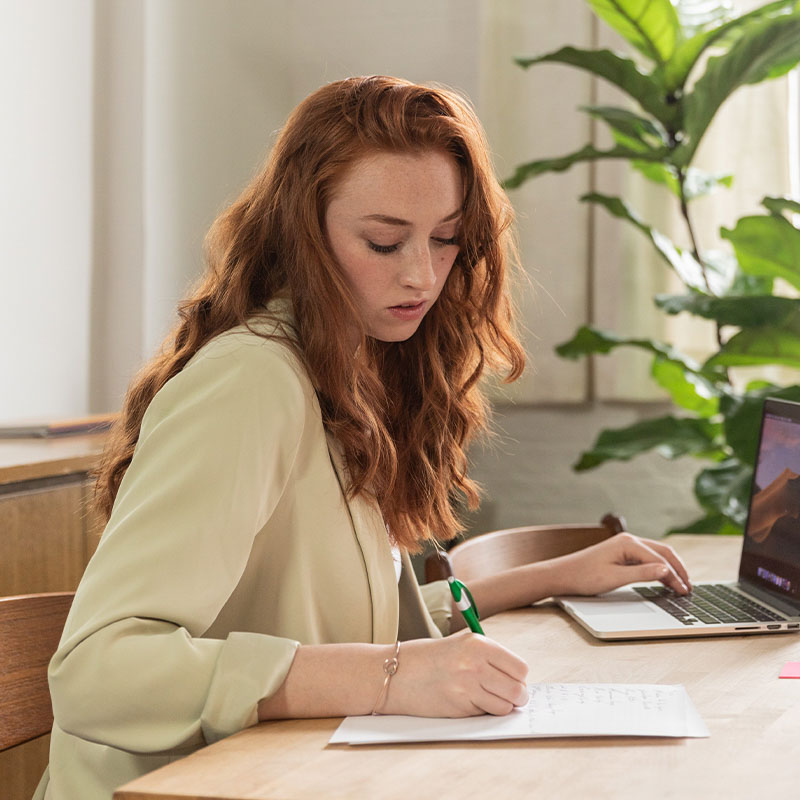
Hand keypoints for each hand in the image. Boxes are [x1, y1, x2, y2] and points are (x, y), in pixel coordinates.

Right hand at [383, 632, 528, 717]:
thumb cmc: (427, 658)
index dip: (519, 677)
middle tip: (508, 696)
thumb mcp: (460, 644)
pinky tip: (470, 702)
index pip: (519, 668)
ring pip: (505, 706)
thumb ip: (487, 656)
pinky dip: (484, 712)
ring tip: (487, 698)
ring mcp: (467, 687)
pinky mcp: (459, 707)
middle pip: (517, 690)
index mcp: (478, 644)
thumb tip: (516, 676)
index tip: (513, 680)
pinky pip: (486, 714)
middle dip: (517, 696)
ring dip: (501, 706)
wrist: (395, 672)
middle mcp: (475, 664)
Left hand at [553, 532, 691, 595]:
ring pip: (656, 554)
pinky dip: (658, 568)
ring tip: (681, 585)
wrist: (562, 574)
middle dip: (678, 569)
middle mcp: (628, 540)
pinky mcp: (622, 552)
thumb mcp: (615, 578)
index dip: (675, 576)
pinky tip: (664, 579)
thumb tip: (666, 570)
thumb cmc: (584, 576)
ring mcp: (625, 545)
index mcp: (627, 543)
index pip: (659, 560)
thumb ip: (641, 574)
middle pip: (662, 552)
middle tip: (689, 587)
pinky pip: (646, 558)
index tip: (685, 591)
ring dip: (670, 568)